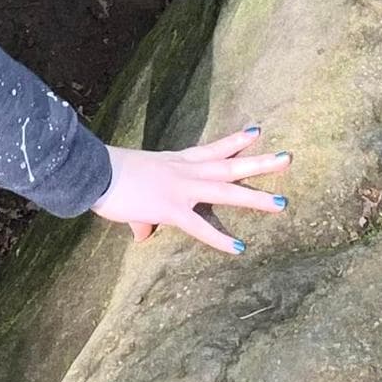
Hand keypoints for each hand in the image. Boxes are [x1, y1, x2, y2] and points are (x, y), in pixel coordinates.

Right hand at [93, 124, 289, 254]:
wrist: (93, 172)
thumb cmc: (106, 176)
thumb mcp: (132, 189)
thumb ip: (144, 216)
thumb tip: (142, 235)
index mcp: (175, 162)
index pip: (212, 149)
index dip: (235, 141)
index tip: (257, 132)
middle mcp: (184, 171)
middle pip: (229, 165)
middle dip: (259, 162)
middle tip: (288, 158)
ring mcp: (180, 189)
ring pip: (225, 191)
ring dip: (255, 197)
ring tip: (282, 202)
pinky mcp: (170, 208)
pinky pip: (200, 227)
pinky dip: (220, 239)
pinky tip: (240, 248)